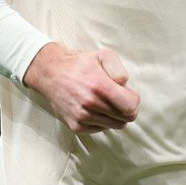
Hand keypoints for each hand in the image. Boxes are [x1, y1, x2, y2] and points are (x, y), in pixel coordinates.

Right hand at [23, 43, 140, 133]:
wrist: (51, 73)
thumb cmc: (79, 64)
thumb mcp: (103, 55)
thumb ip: (119, 70)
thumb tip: (125, 87)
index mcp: (100, 86)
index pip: (130, 107)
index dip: (134, 101)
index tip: (129, 95)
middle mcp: (91, 104)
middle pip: (125, 118)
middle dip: (126, 109)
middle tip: (118, 98)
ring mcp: (82, 117)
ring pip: (114, 125)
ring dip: (115, 116)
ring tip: (106, 102)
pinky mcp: (76, 126)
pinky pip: (100, 129)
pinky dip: (102, 121)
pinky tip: (96, 108)